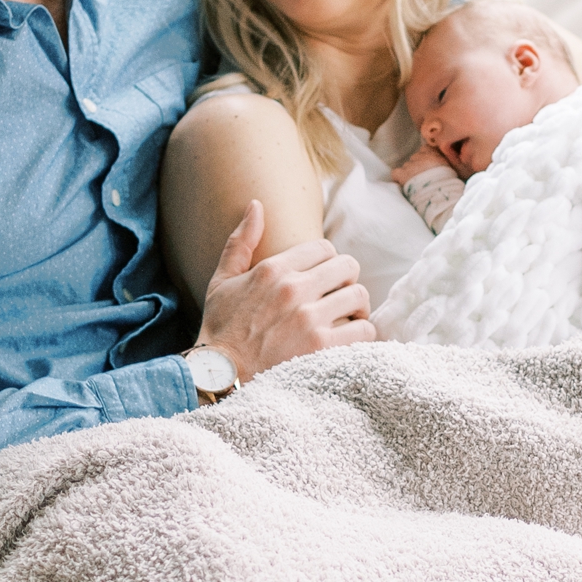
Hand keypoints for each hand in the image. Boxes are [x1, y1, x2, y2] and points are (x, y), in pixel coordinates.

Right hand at [196, 201, 374, 378]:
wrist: (219, 376)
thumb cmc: (220, 329)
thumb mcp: (222, 279)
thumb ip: (241, 241)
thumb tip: (256, 205)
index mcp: (273, 269)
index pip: (324, 248)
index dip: (328, 260)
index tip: (323, 276)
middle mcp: (294, 289)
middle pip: (348, 266)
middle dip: (347, 279)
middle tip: (339, 294)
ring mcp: (310, 319)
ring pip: (359, 296)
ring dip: (357, 306)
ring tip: (348, 316)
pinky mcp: (322, 348)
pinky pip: (363, 330)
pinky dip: (362, 333)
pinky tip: (349, 338)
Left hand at [391, 141, 454, 184]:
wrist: (441, 196)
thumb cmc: (450, 185)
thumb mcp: (453, 169)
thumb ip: (445, 161)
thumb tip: (445, 161)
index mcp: (434, 154)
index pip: (425, 149)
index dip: (426, 158)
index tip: (429, 166)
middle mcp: (421, 156)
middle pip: (415, 158)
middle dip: (417, 166)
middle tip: (423, 178)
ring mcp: (411, 165)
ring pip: (406, 166)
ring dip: (409, 173)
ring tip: (416, 184)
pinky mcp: (403, 175)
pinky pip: (396, 173)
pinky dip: (398, 178)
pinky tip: (404, 184)